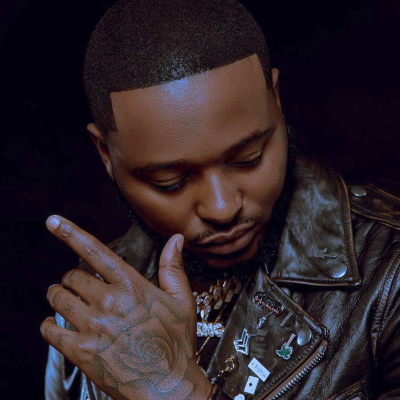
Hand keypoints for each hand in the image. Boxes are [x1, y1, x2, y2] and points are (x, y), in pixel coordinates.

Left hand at [40, 215, 211, 399]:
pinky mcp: (80, 351)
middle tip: (79, 287)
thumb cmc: (175, 343)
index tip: (53, 221)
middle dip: (72, 279)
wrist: (166, 386)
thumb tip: (176, 239)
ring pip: (58, 299)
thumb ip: (173, 267)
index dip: (71, 233)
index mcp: (132, 286)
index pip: (96, 252)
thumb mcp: (182, 301)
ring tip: (67, 301)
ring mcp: (93, 327)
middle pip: (72, 277)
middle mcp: (109, 302)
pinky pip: (50, 329)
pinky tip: (58, 326)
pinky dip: (49, 325)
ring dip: (59, 297)